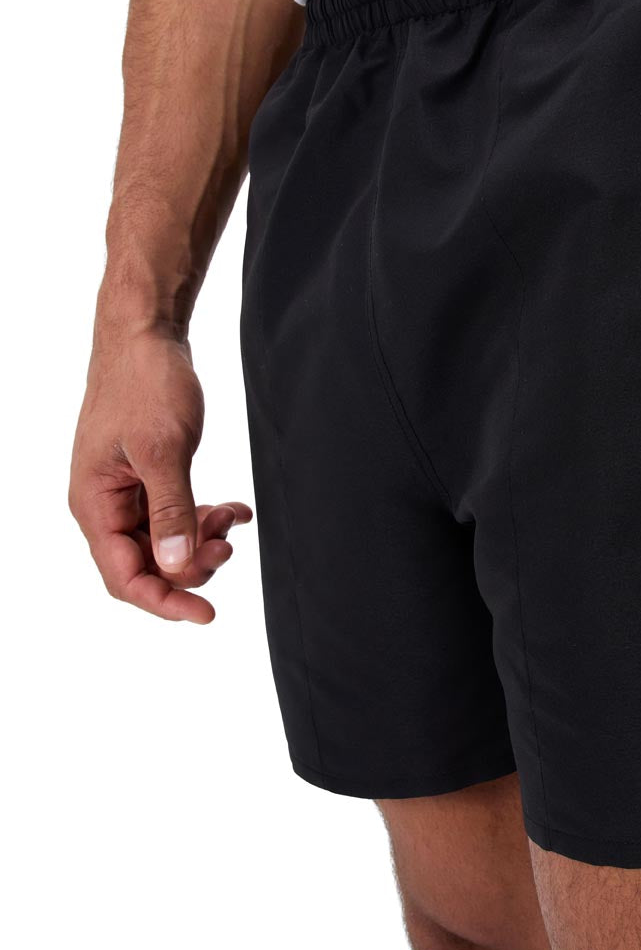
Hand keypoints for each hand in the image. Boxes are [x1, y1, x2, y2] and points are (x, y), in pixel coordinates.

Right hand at [69, 327, 251, 623]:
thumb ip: (171, 510)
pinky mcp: (150, 476)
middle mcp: (105, 504)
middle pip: (146, 565)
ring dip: (202, 540)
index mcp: (95, 503)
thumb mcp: (163, 449)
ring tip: (234, 520)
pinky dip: (206, 516)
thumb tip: (177, 565)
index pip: (124, 577)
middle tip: (228, 546)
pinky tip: (235, 509)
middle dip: (191, 565)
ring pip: (166, 541)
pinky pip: (176, 514)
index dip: (165, 600)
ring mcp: (127, 491)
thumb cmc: (146, 382)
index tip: (207, 614)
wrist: (147, 335)